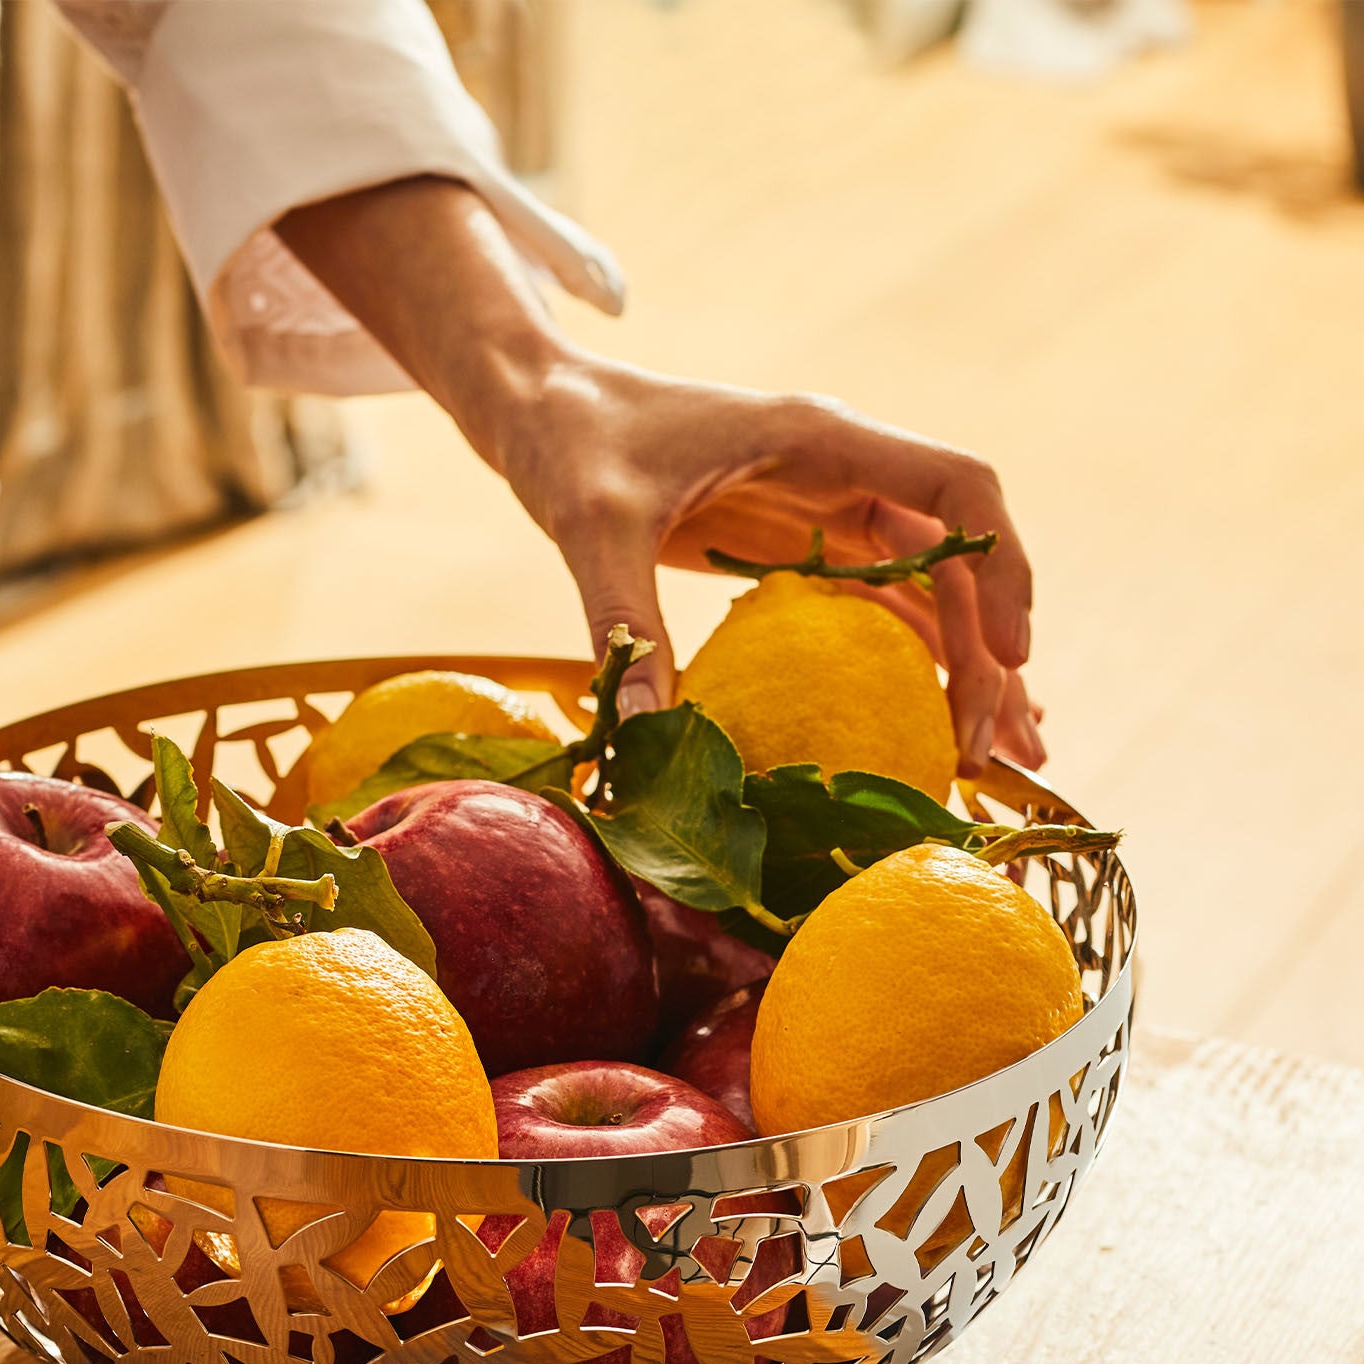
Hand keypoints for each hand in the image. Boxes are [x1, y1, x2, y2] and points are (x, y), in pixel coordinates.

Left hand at [489, 356, 1039, 770]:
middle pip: (955, 562)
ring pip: (928, 595)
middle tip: (991, 754)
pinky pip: (878, 611)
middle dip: (988, 655)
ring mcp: (826, 513)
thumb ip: (623, 619)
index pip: (957, 487)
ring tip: (995, 760)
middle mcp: (843, 472)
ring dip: (966, 671)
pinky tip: (936, 725)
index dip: (1002, 566)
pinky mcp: (798, 551)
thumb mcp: (592, 526)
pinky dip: (913, 667)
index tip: (1015, 654)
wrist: (541, 409)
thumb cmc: (571, 441)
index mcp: (819, 438)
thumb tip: (642, 736)